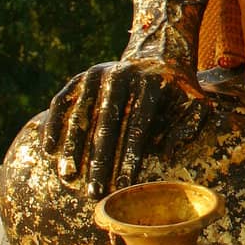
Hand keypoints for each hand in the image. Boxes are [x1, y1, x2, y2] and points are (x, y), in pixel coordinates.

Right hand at [44, 58, 206, 199]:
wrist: (155, 52)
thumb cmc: (177, 88)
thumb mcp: (195, 101)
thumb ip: (190, 126)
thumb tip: (167, 154)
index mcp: (149, 84)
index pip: (138, 125)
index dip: (131, 155)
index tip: (124, 184)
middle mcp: (120, 77)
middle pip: (107, 124)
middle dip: (100, 161)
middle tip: (94, 192)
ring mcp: (96, 75)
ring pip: (81, 114)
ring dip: (73, 148)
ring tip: (68, 177)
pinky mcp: (78, 78)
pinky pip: (61, 103)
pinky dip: (54, 125)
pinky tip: (49, 151)